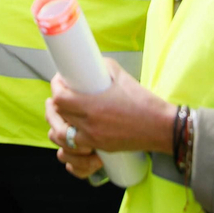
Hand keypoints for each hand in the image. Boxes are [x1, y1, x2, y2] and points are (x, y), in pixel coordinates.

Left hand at [44, 58, 175, 179]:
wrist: (160, 126)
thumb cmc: (142, 100)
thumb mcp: (121, 76)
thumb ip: (101, 68)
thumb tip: (87, 64)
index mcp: (93, 105)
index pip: (60, 98)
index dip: (55, 87)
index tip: (58, 80)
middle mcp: (90, 124)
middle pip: (57, 116)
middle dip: (53, 105)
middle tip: (56, 96)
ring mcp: (93, 139)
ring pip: (60, 136)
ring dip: (56, 124)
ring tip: (58, 115)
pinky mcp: (99, 148)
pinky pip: (73, 148)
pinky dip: (67, 140)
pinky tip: (70, 131)